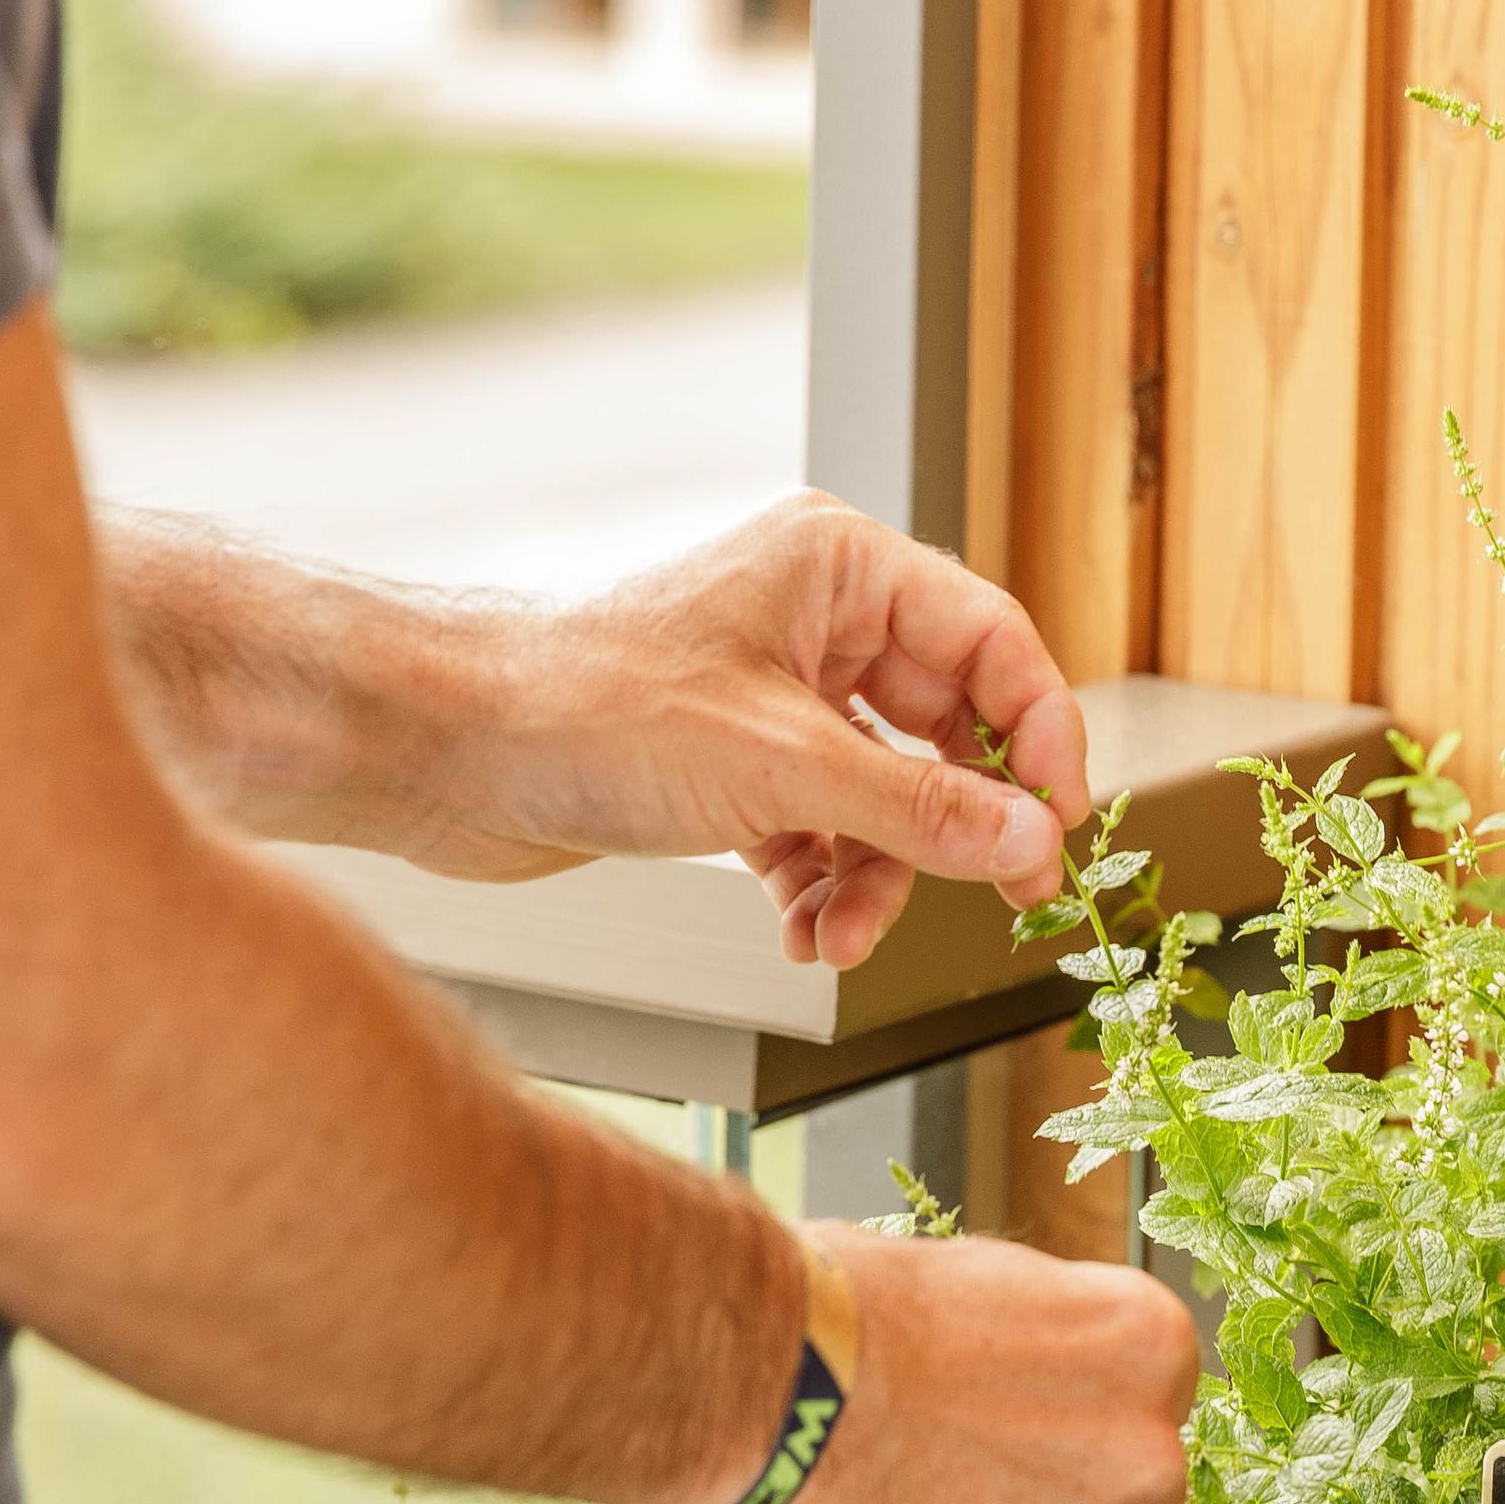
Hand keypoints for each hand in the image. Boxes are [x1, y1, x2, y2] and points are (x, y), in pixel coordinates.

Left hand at [424, 496, 1094, 964]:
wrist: (443, 753)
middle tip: (999, 896)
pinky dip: (822, 886)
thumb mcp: (781, 767)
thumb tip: (1031, 840)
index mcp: (837, 568)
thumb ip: (921, 808)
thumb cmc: (583, 709)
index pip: (991, 642)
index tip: (1062, 822)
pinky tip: (799, 932)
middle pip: (943, 728)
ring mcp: (773, 696)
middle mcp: (812, 621)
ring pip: (883, 795)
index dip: (1040, 734)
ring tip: (839, 935)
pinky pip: (824, 832)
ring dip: (878, 876)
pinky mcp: (733, 767)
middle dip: (952, 826)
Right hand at [705, 1229, 1199, 1503]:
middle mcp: (1143, 1462)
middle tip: (946, 1484)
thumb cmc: (834, 1306)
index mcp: (1147, 1349)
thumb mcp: (975, 1282)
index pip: (1140, 1410)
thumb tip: (1032, 1379)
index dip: (1064, 1420)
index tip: (998, 1419)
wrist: (743, 1380)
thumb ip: (1040, 1349)